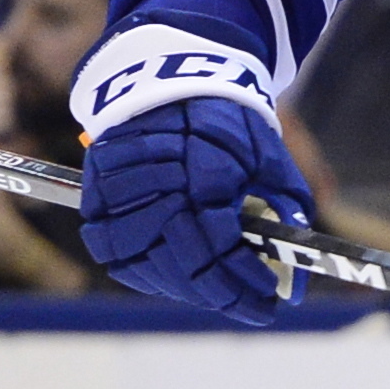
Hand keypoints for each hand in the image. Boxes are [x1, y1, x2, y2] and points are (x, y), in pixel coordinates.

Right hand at [80, 96, 313, 324]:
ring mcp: (120, 197)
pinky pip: (120, 258)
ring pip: (151, 269)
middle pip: (186, 267)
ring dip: (189, 288)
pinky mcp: (95, 203)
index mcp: (206, 173)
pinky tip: (183, 276)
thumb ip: (284, 212)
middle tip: (252, 304)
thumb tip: (294, 276)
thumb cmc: (229, 123)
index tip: (271, 301)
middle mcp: (158, 187)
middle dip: (224, 294)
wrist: (170, 84)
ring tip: (221, 290)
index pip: (223, 249)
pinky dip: (154, 274)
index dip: (246, 282)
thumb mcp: (270, 158)